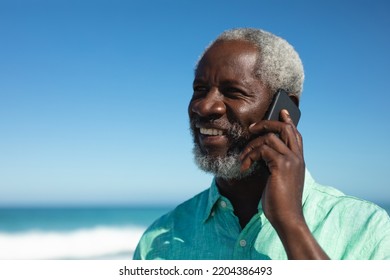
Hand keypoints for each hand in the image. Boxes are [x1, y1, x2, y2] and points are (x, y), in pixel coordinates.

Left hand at [239, 109, 304, 228]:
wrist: (287, 217)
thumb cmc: (280, 201)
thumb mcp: (279, 179)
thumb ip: (275, 164)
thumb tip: (262, 152)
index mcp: (298, 160)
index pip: (295, 134)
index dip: (288, 121)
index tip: (281, 111)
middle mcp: (297, 157)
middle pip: (285, 128)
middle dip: (267, 124)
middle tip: (252, 128)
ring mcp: (291, 160)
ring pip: (269, 137)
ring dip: (251, 145)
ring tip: (243, 158)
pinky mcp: (281, 165)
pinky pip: (262, 149)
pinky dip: (250, 155)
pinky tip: (245, 166)